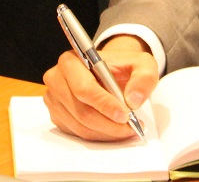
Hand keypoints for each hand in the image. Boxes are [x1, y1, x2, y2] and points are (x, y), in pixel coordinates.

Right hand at [42, 34, 159, 140]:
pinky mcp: (57, 116)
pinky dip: (99, 136)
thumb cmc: (122, 67)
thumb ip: (144, 77)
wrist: (110, 73)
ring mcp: (54, 100)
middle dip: (109, 124)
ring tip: (127, 129)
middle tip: (131, 127)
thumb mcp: (141, 63)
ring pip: (81, 126)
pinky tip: (113, 129)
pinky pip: (77, 133)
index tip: (125, 115)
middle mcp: (56, 80)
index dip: (104, 104)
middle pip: (82, 112)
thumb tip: (133, 100)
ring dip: (107, 133)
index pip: (84, 88)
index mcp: (71, 61)